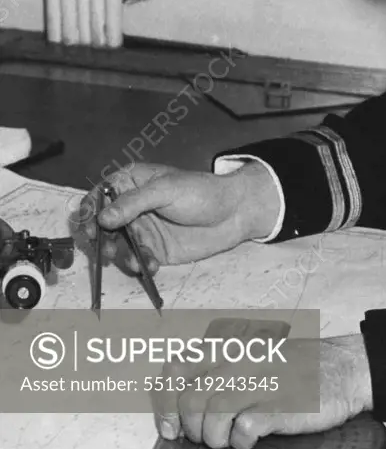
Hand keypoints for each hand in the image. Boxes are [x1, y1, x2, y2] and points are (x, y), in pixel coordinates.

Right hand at [81, 162, 280, 274]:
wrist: (234, 214)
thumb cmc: (203, 191)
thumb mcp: (167, 190)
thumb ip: (134, 203)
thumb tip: (104, 216)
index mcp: (131, 183)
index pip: (99, 195)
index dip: (88, 211)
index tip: (88, 227)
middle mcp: (132, 207)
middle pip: (102, 224)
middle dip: (101, 240)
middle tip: (106, 251)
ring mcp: (142, 229)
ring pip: (118, 245)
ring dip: (122, 256)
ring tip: (136, 261)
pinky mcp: (154, 248)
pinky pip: (138, 259)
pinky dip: (141, 264)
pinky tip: (151, 265)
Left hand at [153, 330, 373, 448]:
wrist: (343, 368)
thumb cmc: (297, 367)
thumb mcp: (254, 354)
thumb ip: (221, 369)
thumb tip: (183, 403)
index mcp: (231, 349)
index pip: (176, 369)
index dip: (164, 402)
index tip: (170, 425)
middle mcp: (239, 363)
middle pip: (189, 401)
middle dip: (190, 429)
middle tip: (205, 437)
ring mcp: (259, 383)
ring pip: (210, 417)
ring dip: (214, 438)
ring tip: (231, 438)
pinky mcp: (278, 407)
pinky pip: (242, 430)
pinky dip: (241, 442)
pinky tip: (252, 438)